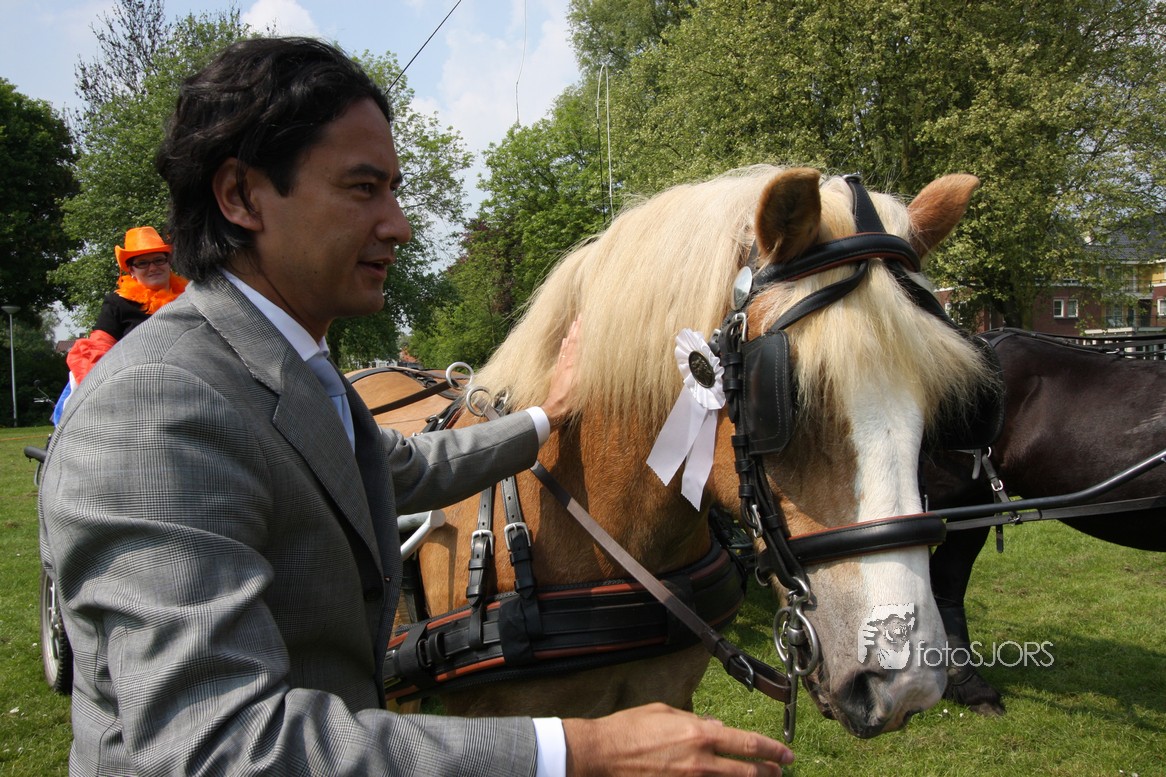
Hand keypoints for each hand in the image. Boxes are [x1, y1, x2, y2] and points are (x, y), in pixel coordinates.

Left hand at [542, 317, 579, 426]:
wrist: (555, 409)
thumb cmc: (571, 400)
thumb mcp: (583, 385)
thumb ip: (587, 370)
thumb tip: (593, 357)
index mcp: (573, 364)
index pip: (578, 343)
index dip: (581, 331)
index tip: (583, 318)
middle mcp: (567, 362)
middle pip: (572, 342)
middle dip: (576, 329)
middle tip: (578, 317)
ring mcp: (561, 366)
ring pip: (566, 346)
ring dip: (570, 335)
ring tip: (573, 325)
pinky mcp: (558, 372)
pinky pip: (561, 354)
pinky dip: (563, 346)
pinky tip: (564, 341)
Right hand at [562, 702, 794, 775]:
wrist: (602, 754)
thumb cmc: (629, 729)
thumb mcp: (665, 712)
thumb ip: (696, 719)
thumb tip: (718, 727)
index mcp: (699, 734)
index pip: (747, 743)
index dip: (772, 750)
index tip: (785, 754)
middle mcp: (701, 761)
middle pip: (747, 770)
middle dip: (769, 771)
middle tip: (781, 770)